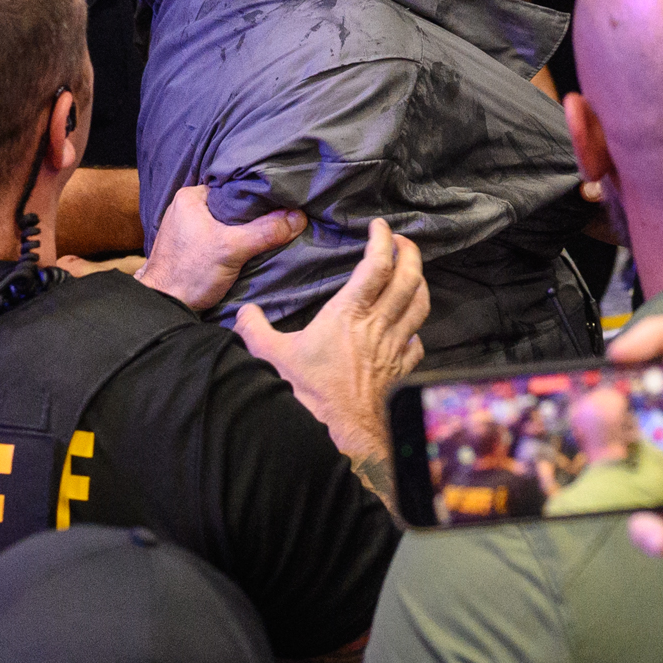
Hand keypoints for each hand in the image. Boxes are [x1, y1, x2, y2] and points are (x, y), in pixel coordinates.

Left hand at [141, 184, 307, 312]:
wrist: (164, 307)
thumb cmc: (190, 274)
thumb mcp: (232, 249)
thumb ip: (265, 232)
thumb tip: (299, 216)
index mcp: (190, 197)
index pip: (233, 186)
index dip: (257, 195)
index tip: (280, 201)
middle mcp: (186, 207)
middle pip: (231, 205)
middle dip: (253, 214)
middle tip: (278, 218)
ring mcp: (187, 228)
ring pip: (225, 222)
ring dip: (243, 230)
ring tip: (267, 232)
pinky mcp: (191, 247)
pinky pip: (219, 236)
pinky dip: (233, 241)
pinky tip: (247, 247)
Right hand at [232, 218, 428, 465]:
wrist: (338, 435)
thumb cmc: (307, 394)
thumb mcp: (269, 356)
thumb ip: (254, 329)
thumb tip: (242, 313)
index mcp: (348, 313)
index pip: (376, 265)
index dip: (383, 240)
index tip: (380, 226)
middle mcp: (377, 326)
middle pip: (408, 279)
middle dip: (410, 254)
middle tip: (403, 242)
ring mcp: (392, 349)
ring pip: (419, 306)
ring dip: (419, 285)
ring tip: (412, 275)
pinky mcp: (398, 371)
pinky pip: (417, 343)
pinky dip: (415, 330)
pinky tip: (408, 331)